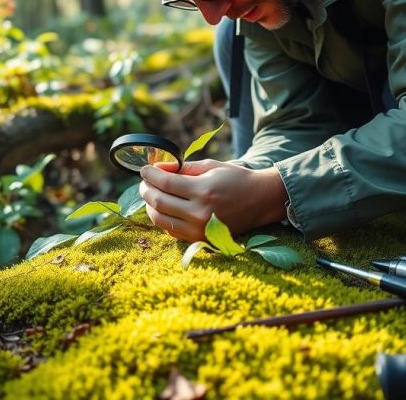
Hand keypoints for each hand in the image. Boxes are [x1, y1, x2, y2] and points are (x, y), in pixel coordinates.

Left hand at [139, 159, 287, 241]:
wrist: (260, 200)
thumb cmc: (236, 179)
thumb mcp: (211, 166)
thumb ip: (183, 168)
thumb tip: (157, 168)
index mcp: (203, 191)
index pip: (165, 183)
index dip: (150, 175)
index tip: (144, 169)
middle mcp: (200, 213)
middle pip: (159, 202)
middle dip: (146, 190)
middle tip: (144, 182)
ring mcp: (200, 229)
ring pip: (161, 220)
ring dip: (150, 206)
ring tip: (150, 195)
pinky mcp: (201, 239)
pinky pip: (172, 231)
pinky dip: (163, 219)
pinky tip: (164, 208)